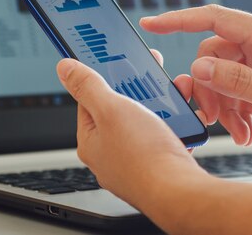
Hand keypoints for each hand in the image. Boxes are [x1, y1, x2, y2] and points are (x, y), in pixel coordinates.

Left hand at [55, 50, 206, 210]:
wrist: (179, 191)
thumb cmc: (143, 157)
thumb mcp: (111, 109)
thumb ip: (89, 86)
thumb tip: (65, 68)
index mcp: (93, 140)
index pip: (92, 100)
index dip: (107, 77)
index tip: (118, 61)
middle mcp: (112, 152)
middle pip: (125, 108)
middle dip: (143, 89)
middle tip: (154, 74)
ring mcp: (138, 159)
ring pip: (150, 120)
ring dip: (166, 103)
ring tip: (177, 93)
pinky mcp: (161, 163)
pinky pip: (169, 135)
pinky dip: (179, 123)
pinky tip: (187, 117)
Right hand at [141, 5, 251, 145]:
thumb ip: (237, 79)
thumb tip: (200, 65)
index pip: (214, 18)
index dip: (178, 20)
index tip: (151, 24)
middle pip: (219, 55)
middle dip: (213, 90)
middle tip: (217, 121)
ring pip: (231, 71)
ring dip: (229, 102)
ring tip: (242, 133)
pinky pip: (247, 79)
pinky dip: (243, 103)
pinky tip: (249, 127)